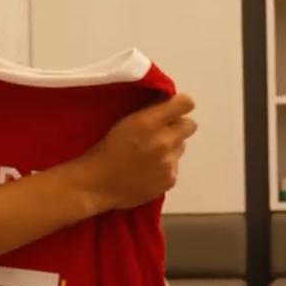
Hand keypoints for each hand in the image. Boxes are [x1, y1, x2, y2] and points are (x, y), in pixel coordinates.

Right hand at [80, 93, 197, 211]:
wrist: (96, 184)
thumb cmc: (105, 149)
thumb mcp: (123, 121)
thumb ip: (148, 110)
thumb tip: (167, 100)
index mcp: (147, 122)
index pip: (185, 104)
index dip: (180, 104)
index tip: (172, 108)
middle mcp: (163, 141)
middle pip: (189, 125)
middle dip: (178, 126)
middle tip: (162, 132)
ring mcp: (168, 163)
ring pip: (182, 146)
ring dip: (171, 146)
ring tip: (151, 154)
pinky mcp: (170, 180)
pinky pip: (175, 166)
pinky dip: (165, 166)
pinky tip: (149, 170)